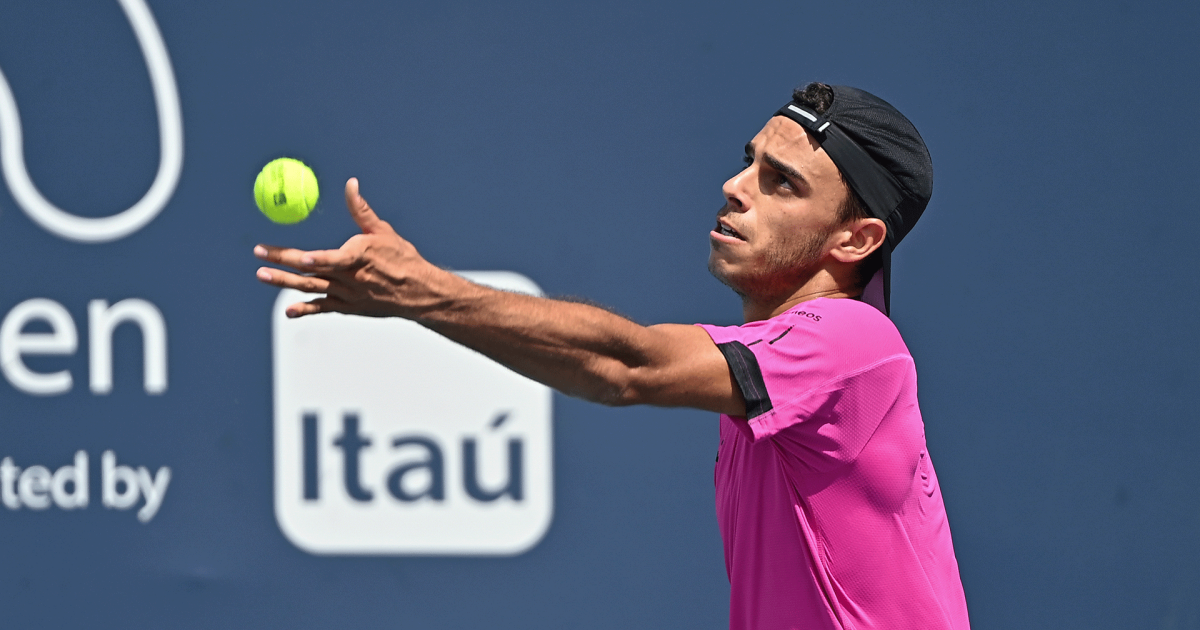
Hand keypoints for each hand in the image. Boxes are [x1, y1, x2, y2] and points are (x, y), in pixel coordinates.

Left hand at [254, 178, 442, 318]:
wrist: (418, 294)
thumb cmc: (402, 259)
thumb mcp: (383, 231)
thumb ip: (361, 210)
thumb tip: (350, 184)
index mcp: (360, 256)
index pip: (336, 259)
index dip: (318, 260)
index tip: (300, 257)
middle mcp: (351, 277)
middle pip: (311, 270)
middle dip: (282, 260)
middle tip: (259, 253)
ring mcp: (348, 295)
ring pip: (311, 288)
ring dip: (283, 282)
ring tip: (261, 274)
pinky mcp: (348, 307)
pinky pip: (323, 308)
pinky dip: (305, 309)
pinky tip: (289, 311)